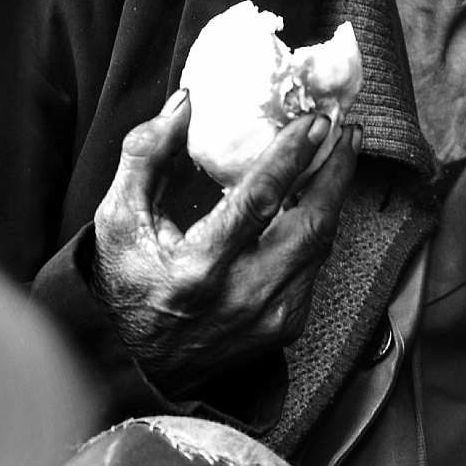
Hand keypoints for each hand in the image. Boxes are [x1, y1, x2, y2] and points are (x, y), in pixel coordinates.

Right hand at [91, 89, 360, 395]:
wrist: (134, 363)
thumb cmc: (126, 281)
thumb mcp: (118, 218)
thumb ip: (146, 155)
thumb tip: (185, 102)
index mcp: (198, 271)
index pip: (259, 203)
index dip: (290, 157)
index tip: (313, 120)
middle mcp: (242, 298)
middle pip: (310, 227)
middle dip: (335, 172)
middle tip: (347, 129)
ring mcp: (270, 318)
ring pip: (321, 246)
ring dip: (335, 195)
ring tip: (341, 152)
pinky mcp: (285, 326)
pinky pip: (314, 266)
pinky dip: (321, 226)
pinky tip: (320, 195)